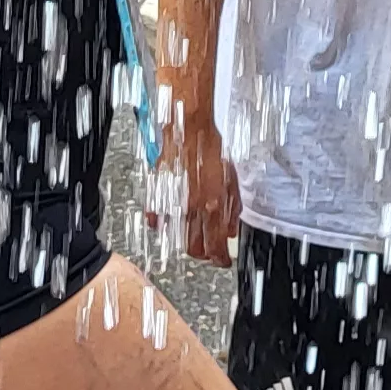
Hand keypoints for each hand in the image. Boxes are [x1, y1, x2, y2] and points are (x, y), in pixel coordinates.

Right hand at [172, 130, 239, 266]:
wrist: (189, 128)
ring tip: (194, 242)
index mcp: (212, 204)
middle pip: (194, 247)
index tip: (224, 261)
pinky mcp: (159, 193)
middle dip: (204, 255)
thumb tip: (231, 229)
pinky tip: (168, 225)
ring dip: (186, 244)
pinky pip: (158, 219)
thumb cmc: (210, 148)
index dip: (221, 259)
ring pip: (176, 238)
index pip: (216, 246)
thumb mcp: (231, 179)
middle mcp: (192, 208)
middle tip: (210, 253)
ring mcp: (173, 202)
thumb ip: (232, 208)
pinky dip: (162, 226)